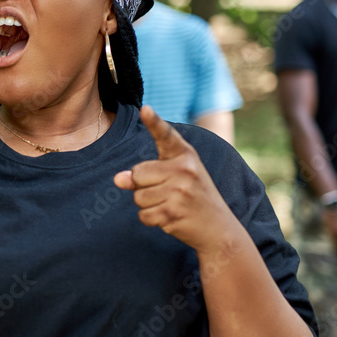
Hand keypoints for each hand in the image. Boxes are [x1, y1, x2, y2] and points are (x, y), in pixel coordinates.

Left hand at [114, 105, 238, 252]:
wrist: (218, 227)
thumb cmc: (191, 196)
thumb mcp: (173, 177)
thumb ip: (145, 173)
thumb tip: (118, 179)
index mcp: (185, 155)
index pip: (166, 135)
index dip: (154, 122)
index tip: (145, 109)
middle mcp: (185, 169)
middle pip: (138, 173)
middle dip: (144, 186)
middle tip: (168, 192)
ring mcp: (180, 192)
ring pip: (138, 197)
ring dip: (148, 204)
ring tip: (171, 204)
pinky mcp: (174, 212)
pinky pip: (143, 215)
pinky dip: (152, 219)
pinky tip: (171, 217)